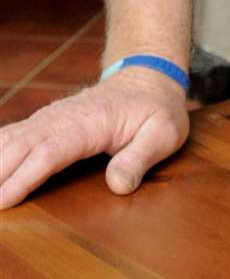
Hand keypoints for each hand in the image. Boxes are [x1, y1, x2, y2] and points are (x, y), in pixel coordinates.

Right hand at [0, 69, 188, 208]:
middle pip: (21, 146)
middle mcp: (63, 118)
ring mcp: (50, 119)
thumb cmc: (156, 110)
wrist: (147, 78)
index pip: (51, 152)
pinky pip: (10, 135)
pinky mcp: (43, 123)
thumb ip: (141, 158)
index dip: (25, 176)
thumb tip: (119, 186)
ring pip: (10, 139)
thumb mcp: (164, 133)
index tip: (3, 200)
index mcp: (91, 123)